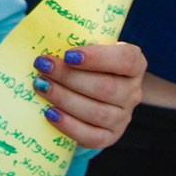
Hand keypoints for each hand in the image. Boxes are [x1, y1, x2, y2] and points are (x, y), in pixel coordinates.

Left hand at [31, 42, 146, 148]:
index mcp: (135, 64)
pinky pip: (92, 137)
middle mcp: (133, 92)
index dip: (97, 58)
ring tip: (41, 86)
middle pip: (106, 87)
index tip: (68, 54)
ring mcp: (124, 117)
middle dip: (69, 77)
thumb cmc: (87, 63)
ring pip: (97, 113)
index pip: (125, 60)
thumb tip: (47, 37)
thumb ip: (78, 42)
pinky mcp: (110, 137)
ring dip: (64, 98)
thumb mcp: (90, 48)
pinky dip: (69, 125)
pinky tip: (50, 113)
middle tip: (43, 66)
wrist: (90, 93)